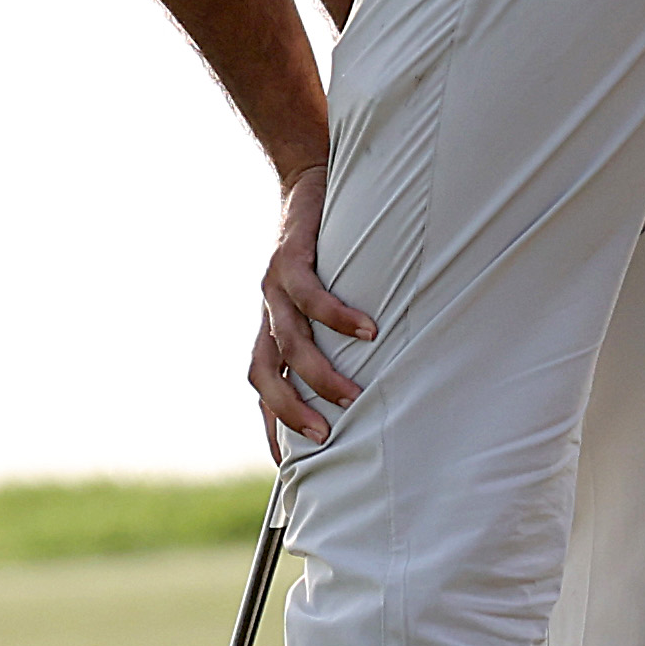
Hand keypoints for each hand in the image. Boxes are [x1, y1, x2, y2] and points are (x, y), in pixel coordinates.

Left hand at [253, 164, 375, 447]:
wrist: (309, 178)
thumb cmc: (333, 247)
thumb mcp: (330, 296)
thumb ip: (342, 334)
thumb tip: (380, 374)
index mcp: (273, 328)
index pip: (264, 387)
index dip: (272, 425)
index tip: (291, 467)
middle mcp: (268, 313)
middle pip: (264, 374)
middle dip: (289, 411)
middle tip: (324, 439)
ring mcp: (273, 287)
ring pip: (289, 340)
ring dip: (320, 372)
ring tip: (353, 396)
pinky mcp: (290, 256)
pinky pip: (311, 293)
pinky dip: (338, 315)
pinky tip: (368, 332)